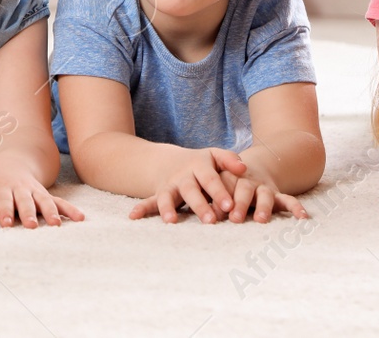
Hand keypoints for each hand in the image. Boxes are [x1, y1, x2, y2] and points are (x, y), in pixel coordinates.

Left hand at [0, 155, 84, 228]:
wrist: (13, 163)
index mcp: (3, 187)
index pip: (3, 200)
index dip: (4, 211)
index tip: (5, 223)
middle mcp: (21, 189)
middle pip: (25, 202)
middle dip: (28, 213)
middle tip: (31, 225)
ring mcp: (36, 191)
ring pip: (45, 201)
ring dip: (50, 212)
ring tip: (56, 224)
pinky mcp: (46, 195)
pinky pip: (60, 202)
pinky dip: (70, 209)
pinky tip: (80, 217)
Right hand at [129, 147, 248, 223]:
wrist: (170, 161)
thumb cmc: (201, 163)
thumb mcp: (214, 156)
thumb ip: (229, 161)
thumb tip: (244, 169)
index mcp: (199, 165)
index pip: (211, 179)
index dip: (219, 192)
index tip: (229, 206)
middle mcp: (183, 176)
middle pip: (191, 190)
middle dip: (200, 206)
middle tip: (210, 221)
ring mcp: (169, 185)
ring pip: (168, 197)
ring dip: (168, 208)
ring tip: (171, 221)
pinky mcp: (159, 194)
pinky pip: (149, 201)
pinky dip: (141, 209)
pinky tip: (133, 217)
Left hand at [208, 168, 308, 223]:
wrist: (248, 167)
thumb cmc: (226, 183)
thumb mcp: (217, 185)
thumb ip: (213, 200)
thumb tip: (207, 217)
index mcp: (229, 176)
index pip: (224, 185)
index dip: (220, 198)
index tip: (216, 213)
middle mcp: (247, 181)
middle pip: (244, 190)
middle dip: (240, 204)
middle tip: (234, 219)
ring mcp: (264, 188)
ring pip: (265, 196)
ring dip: (263, 207)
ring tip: (261, 220)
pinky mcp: (277, 195)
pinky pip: (288, 200)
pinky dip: (296, 207)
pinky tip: (303, 217)